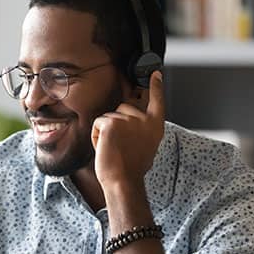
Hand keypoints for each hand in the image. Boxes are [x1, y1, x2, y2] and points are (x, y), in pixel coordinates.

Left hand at [91, 71, 164, 189]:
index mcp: (155, 125)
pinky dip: (96, 136)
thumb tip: (131, 121)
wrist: (124, 180)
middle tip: (121, 145)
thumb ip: (142, 129)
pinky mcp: (111, 123)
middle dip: (117, 123)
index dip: (156, 86)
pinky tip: (104, 147)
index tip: (155, 73)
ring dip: (106, 132)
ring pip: (109, 117)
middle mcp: (144, 119)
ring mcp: (128, 119)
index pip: (157, 100)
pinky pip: (98, 123)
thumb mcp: (146, 145)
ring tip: (114, 149)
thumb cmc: (132, 169)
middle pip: (124, 107)